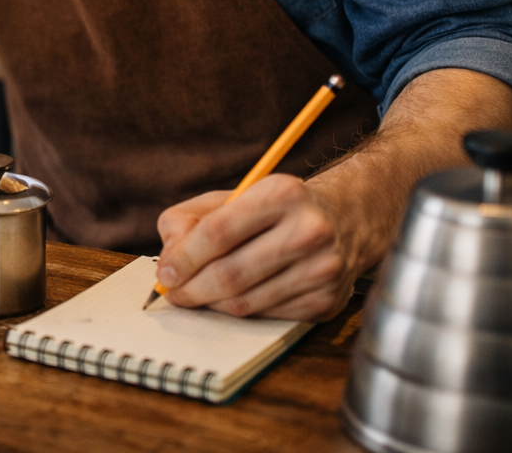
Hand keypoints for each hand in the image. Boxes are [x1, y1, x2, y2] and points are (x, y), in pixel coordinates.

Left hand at [154, 174, 357, 321]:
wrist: (346, 218)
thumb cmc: (277, 208)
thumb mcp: (233, 196)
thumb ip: (190, 218)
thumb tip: (169, 259)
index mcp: (283, 194)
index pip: (219, 232)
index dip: (184, 257)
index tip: (164, 273)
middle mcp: (309, 231)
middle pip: (231, 274)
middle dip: (192, 289)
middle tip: (173, 293)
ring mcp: (322, 270)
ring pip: (246, 303)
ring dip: (212, 304)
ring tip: (198, 295)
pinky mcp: (327, 301)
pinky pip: (266, 317)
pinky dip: (241, 312)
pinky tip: (234, 298)